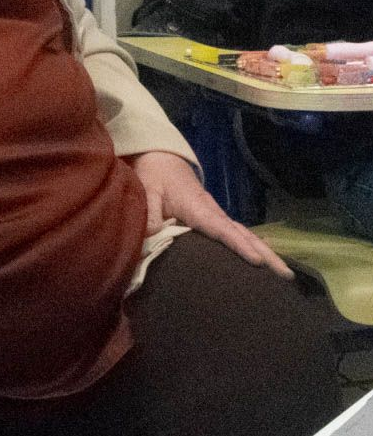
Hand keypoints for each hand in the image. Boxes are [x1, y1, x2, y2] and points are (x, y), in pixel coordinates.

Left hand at [128, 150, 293, 279]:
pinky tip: (266, 261)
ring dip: (266, 253)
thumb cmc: (155, 175)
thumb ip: (150, 211)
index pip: (221, 229)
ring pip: (246, 235)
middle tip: (287, 276)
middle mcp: (213, 212)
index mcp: (198, 208)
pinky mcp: (216, 218)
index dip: (238, 246)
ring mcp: (217, 215)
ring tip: (286, 275)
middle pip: (243, 234)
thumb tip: (154, 234)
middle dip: (266, 254)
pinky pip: (238, 234)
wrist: (162, 159)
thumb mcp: (147, 190)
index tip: (257, 262)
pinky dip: (254, 246)